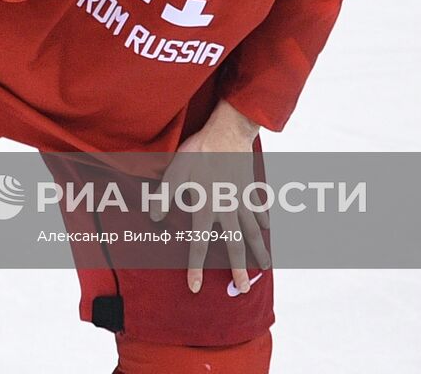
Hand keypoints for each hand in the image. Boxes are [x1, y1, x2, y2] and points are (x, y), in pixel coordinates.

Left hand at [148, 99, 270, 293]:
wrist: (229, 131)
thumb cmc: (199, 150)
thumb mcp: (175, 170)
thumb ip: (165, 195)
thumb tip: (154, 217)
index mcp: (206, 207)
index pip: (200, 244)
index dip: (196, 267)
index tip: (195, 287)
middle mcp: (227, 208)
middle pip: (235, 244)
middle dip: (238, 269)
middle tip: (242, 289)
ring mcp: (242, 199)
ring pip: (252, 231)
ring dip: (258, 250)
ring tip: (264, 267)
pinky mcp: (251, 188)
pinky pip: (259, 209)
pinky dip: (263, 221)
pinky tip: (266, 230)